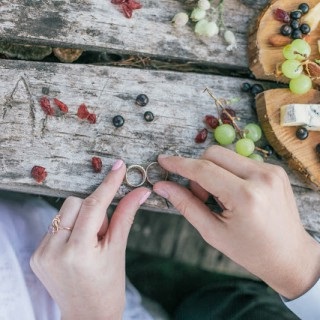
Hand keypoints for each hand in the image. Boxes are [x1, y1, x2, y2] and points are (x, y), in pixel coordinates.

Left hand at [30, 160, 150, 319]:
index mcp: (78, 252)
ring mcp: (42, 253)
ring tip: (89, 242)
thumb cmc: (108, 286)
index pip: (93, 206)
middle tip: (101, 232)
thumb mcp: (118, 249)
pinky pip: (56, 225)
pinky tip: (78, 248)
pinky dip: (70, 229)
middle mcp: (54, 251)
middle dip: (92, 209)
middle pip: (74, 203)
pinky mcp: (36, 255)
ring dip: (80, 219)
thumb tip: (141, 192)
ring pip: (63, 211)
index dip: (108, 184)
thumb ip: (126, 215)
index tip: (119, 167)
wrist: (88, 315)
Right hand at [153, 146, 319, 299]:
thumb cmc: (250, 251)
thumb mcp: (213, 232)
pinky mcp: (275, 170)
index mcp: (245, 196)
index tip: (163, 160)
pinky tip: (234, 193)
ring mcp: (271, 171)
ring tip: (220, 197)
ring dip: (214, 171)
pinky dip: (229, 173)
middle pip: (214, 154)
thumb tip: (162, 187)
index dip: (179, 164)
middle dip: (199, 170)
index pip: (203, 170)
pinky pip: (240, 161)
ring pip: (227, 156)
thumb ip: (186, 205)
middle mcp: (261, 177)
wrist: (290, 256)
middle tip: (201, 195)